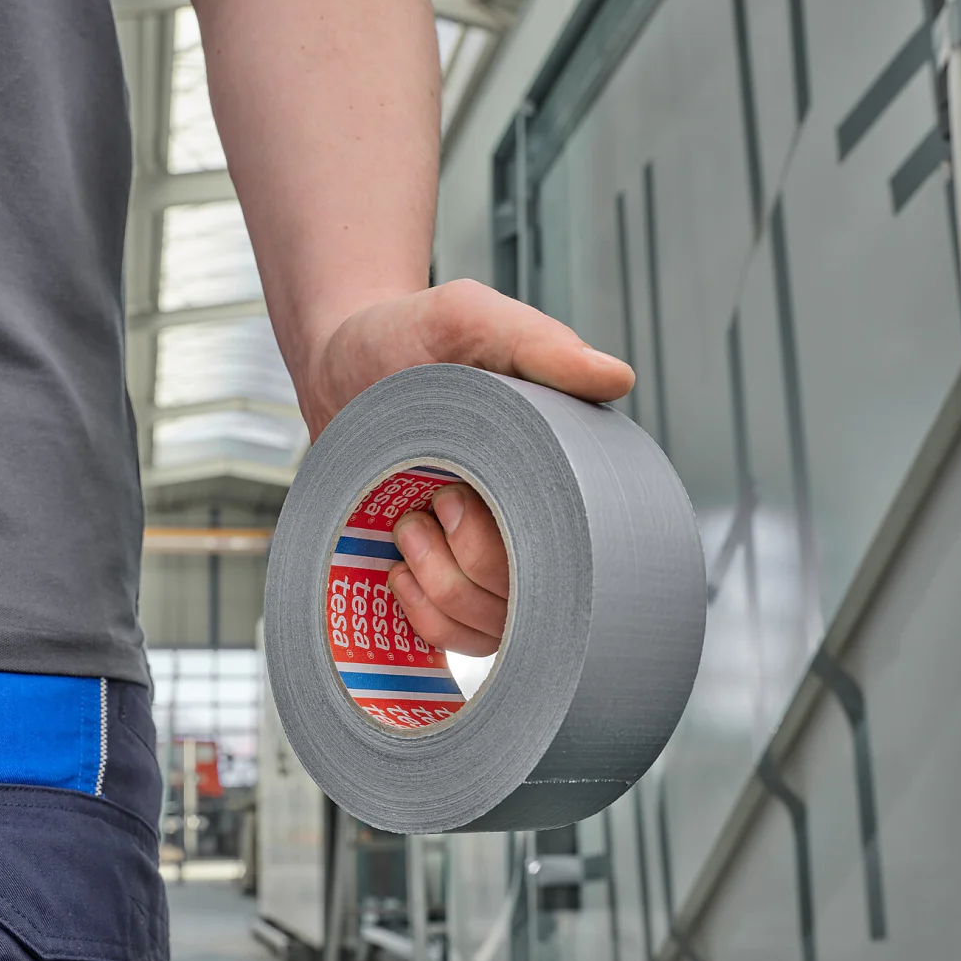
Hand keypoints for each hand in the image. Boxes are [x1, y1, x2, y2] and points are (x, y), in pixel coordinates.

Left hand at [296, 280, 633, 652]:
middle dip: (467, 564)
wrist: (345, 360)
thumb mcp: (470, 319)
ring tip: (410, 527)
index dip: (498, 547)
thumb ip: (539, 343)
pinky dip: (425, 616)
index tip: (451, 496)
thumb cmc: (410, 336)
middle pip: (526, 605)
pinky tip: (402, 570)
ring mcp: (494, 560)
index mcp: (558, 472)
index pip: (568, 558)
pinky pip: (460, 640)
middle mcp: (534, 523)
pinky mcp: (452, 583)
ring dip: (440, 588)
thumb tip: (615, 378)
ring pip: (494, 630)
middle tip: (431, 500)